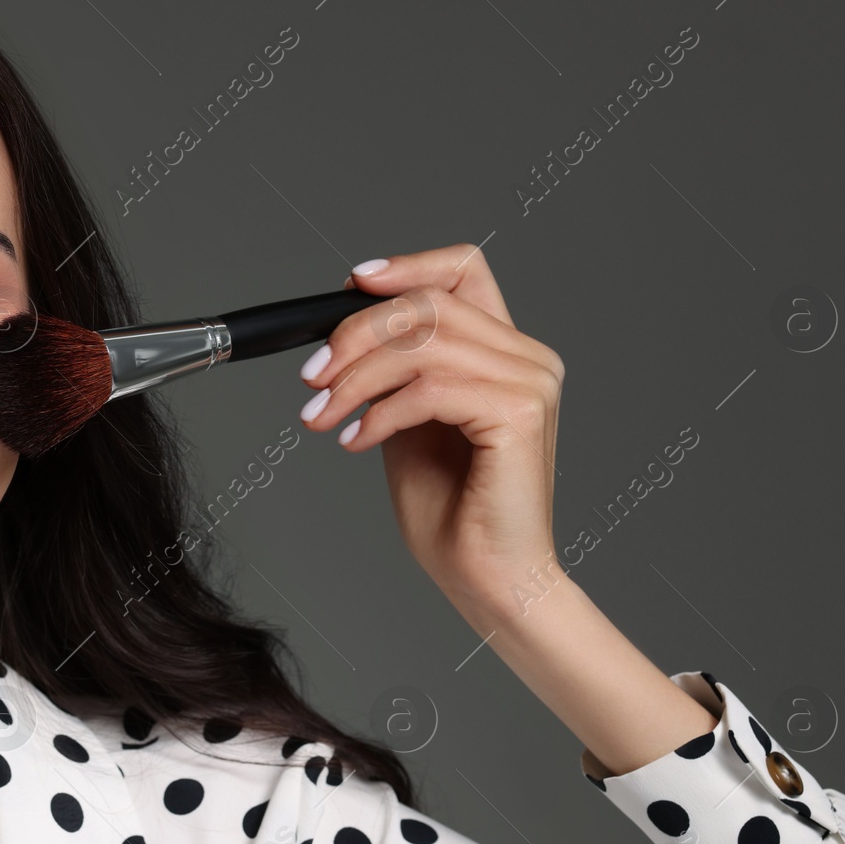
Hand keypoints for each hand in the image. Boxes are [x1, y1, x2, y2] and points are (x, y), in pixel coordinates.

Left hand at [298, 244, 563, 629]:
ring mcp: (531, 382)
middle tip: (313, 377)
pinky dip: (380, 413)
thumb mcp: (408, 424)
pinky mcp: (520, 413)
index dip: (406, 264)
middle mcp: (528, 358)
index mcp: (507, 353)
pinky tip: (356, 442)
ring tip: (324, 415)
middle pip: (429, 303)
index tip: (350, 285)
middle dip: (355, 334)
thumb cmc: (453, 514)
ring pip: (423, 342)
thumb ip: (395, 375)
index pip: (464, 270)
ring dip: (356, 378)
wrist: (487, 579)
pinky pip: (431, 388)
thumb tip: (346, 336)